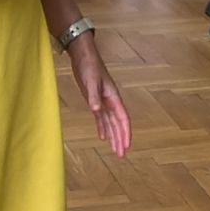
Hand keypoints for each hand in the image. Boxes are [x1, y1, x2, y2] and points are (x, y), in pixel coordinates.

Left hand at [68, 39, 131, 157]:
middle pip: (118, 124)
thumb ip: (93, 96)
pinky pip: (101, 118)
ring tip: (115, 150)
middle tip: (121, 155)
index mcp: (113, 97)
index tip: (126, 145)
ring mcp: (103, 101)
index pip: (122, 118)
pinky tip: (103, 137)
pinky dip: (103, 127)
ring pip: (110, 123)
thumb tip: (96, 110)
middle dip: (120, 139)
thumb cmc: (89, 66)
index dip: (125, 132)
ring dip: (113, 136)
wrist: (83, 56)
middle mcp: (110, 101)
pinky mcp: (95, 100)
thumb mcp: (90, 81)